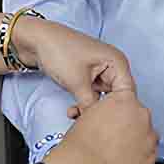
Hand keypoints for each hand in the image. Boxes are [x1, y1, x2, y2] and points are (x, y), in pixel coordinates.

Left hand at [13, 18, 134, 110]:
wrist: (35, 40)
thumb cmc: (58, 50)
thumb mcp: (77, 82)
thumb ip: (92, 106)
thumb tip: (99, 122)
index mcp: (117, 61)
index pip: (127, 93)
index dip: (117, 109)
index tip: (104, 122)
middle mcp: (112, 66)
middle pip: (115, 97)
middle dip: (101, 111)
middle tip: (88, 122)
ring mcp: (99, 71)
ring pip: (102, 98)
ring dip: (90, 108)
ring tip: (76, 116)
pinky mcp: (87, 76)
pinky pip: (91, 95)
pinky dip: (83, 104)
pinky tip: (72, 111)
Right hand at [43, 93, 157, 163]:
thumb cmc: (82, 143)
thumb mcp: (90, 112)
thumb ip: (107, 107)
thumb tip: (109, 112)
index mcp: (125, 99)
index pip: (129, 92)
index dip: (121, 105)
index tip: (119, 113)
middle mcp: (141, 115)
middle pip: (138, 114)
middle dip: (127, 122)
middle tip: (111, 133)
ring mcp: (148, 136)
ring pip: (145, 133)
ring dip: (134, 138)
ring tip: (116, 147)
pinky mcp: (151, 156)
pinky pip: (148, 152)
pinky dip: (138, 154)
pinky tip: (122, 157)